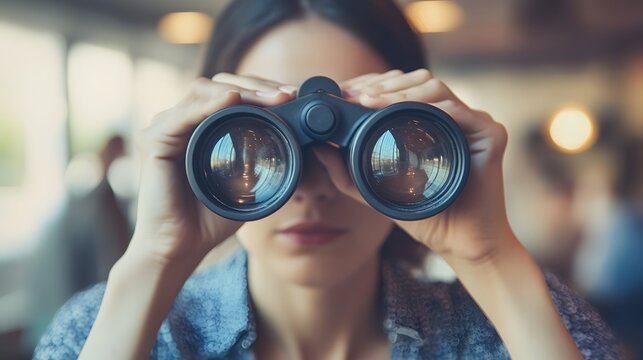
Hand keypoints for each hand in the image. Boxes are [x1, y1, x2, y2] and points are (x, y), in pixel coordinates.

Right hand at [130, 73, 296, 266]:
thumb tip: (301, 144)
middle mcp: (182, 122)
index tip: (293, 96)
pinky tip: (232, 100)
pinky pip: (183, 115)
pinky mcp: (154, 141)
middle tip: (287, 94)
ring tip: (271, 97)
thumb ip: (266, 162)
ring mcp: (166, 129)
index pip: (232, 94)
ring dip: (240, 91)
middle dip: (256, 86)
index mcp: (203, 128)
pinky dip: (208, 105)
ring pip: (203, 92)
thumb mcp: (249, 185)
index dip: (263, 90)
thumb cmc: (210, 218)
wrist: (180, 248)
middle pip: (219, 85)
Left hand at [314, 69, 513, 265]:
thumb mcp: (374, 192)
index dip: (370, 86)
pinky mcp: (491, 134)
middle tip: (353, 96)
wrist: (460, 243)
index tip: (342, 93)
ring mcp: (472, 122)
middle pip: (416, 81)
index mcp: (426, 123)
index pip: (398, 90)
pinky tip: (406, 114)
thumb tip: (316, 148)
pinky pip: (460, 112)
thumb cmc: (423, 216)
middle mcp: (450, 116)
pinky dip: (432, 109)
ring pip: (435, 88)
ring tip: (370, 102)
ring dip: (401, 92)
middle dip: (381, 85)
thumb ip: (346, 173)